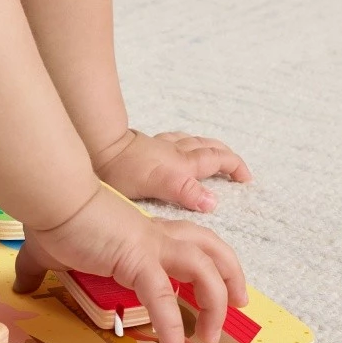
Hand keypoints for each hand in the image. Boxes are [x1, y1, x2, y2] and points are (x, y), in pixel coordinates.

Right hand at [14, 184, 247, 342]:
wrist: (52, 197)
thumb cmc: (52, 217)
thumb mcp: (47, 249)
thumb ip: (37, 269)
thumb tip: (20, 285)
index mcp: (142, 232)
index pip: (186, 242)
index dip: (203, 262)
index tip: (205, 290)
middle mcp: (155, 237)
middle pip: (212, 247)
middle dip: (231, 276)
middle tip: (238, 304)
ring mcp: (151, 247)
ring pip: (206, 269)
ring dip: (216, 305)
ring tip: (209, 338)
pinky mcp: (138, 261)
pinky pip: (164, 299)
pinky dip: (173, 329)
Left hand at [93, 129, 251, 212]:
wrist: (95, 148)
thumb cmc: (120, 170)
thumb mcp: (155, 185)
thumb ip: (185, 192)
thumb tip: (213, 202)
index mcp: (181, 164)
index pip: (218, 160)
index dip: (235, 167)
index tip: (246, 180)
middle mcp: (175, 153)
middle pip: (209, 148)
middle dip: (226, 157)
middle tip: (236, 169)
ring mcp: (160, 147)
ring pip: (192, 141)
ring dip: (208, 147)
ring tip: (214, 155)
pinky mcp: (145, 145)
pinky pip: (172, 140)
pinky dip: (184, 143)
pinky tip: (177, 148)